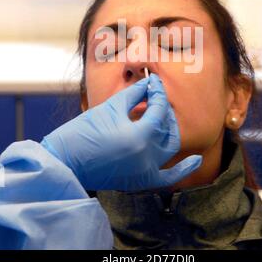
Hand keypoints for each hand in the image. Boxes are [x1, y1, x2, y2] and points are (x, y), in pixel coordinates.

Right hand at [41, 73, 201, 190]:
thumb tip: (148, 84)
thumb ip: (134, 94)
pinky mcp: (140, 181)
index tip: (153, 81)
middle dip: (164, 110)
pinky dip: (183, 170)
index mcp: (140, 136)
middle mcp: (148, 156)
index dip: (158, 91)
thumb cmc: (81, 132)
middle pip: (168, 127)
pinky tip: (196, 160)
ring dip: (169, 129)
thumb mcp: (110, 108)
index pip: (159, 109)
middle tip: (154, 97)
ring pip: (170, 147)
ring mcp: (146, 170)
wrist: (65, 161)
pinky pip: (168, 178)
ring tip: (162, 117)